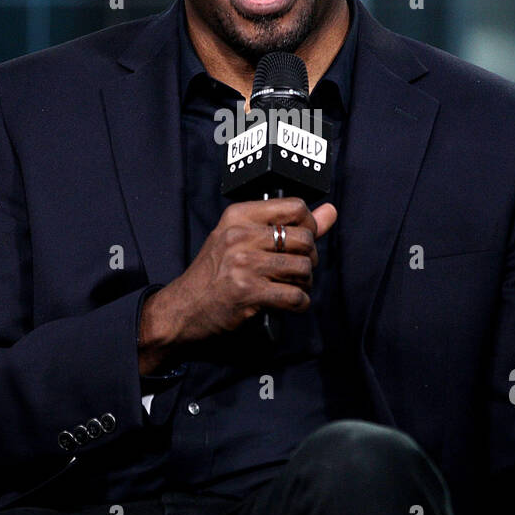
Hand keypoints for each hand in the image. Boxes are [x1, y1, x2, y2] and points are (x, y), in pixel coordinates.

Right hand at [139, 198, 336, 370]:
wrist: (184, 307)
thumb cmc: (215, 272)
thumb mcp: (243, 238)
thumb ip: (289, 224)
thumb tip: (330, 211)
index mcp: (239, 215)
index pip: (295, 207)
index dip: (309, 225)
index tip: (302, 240)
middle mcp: (240, 235)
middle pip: (305, 239)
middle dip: (310, 258)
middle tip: (296, 270)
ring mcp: (244, 264)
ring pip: (303, 268)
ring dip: (304, 283)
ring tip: (290, 286)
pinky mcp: (248, 292)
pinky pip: (295, 296)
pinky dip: (299, 304)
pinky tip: (288, 303)